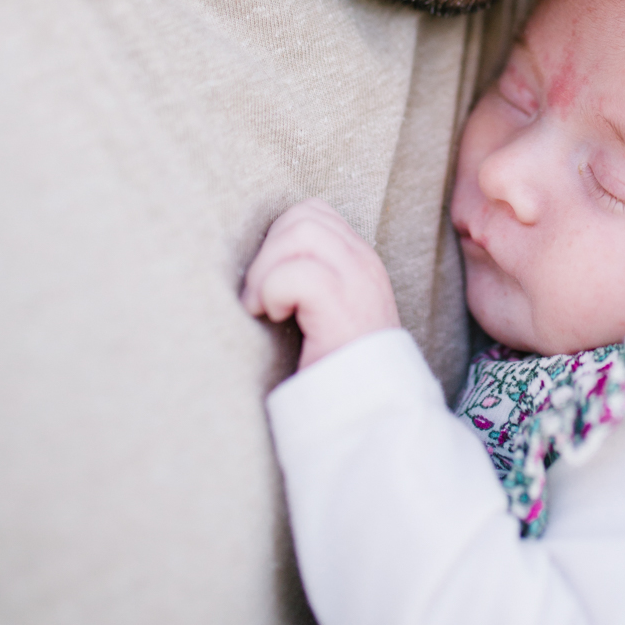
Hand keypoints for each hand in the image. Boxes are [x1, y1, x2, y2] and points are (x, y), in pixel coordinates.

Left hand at [243, 198, 400, 368]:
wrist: (366, 412)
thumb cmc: (333, 368)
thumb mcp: (324, 313)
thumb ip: (308, 279)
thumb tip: (258, 260)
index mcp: (359, 261)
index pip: (315, 212)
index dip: (280, 237)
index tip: (269, 280)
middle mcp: (363, 264)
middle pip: (303, 216)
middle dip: (268, 251)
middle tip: (259, 296)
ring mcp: (357, 282)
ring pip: (300, 233)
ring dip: (266, 270)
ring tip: (263, 306)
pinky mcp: (342, 307)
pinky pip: (296, 274)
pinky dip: (273, 292)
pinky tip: (274, 318)